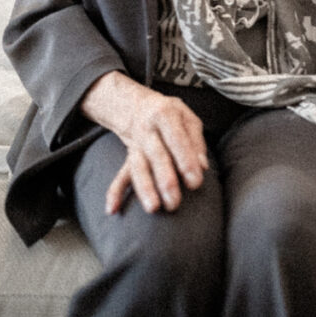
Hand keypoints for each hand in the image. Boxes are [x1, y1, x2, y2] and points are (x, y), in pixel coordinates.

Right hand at [80, 73, 208, 214]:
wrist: (139, 107)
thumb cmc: (171, 114)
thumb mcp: (187, 117)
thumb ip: (196, 141)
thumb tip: (203, 166)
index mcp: (165, 114)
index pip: (177, 139)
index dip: (186, 161)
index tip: (195, 182)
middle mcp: (148, 130)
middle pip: (156, 155)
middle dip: (165, 180)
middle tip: (175, 202)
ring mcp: (136, 145)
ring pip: (138, 167)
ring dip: (144, 189)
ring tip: (152, 208)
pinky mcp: (128, 158)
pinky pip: (120, 175)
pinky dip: (115, 192)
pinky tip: (112, 209)